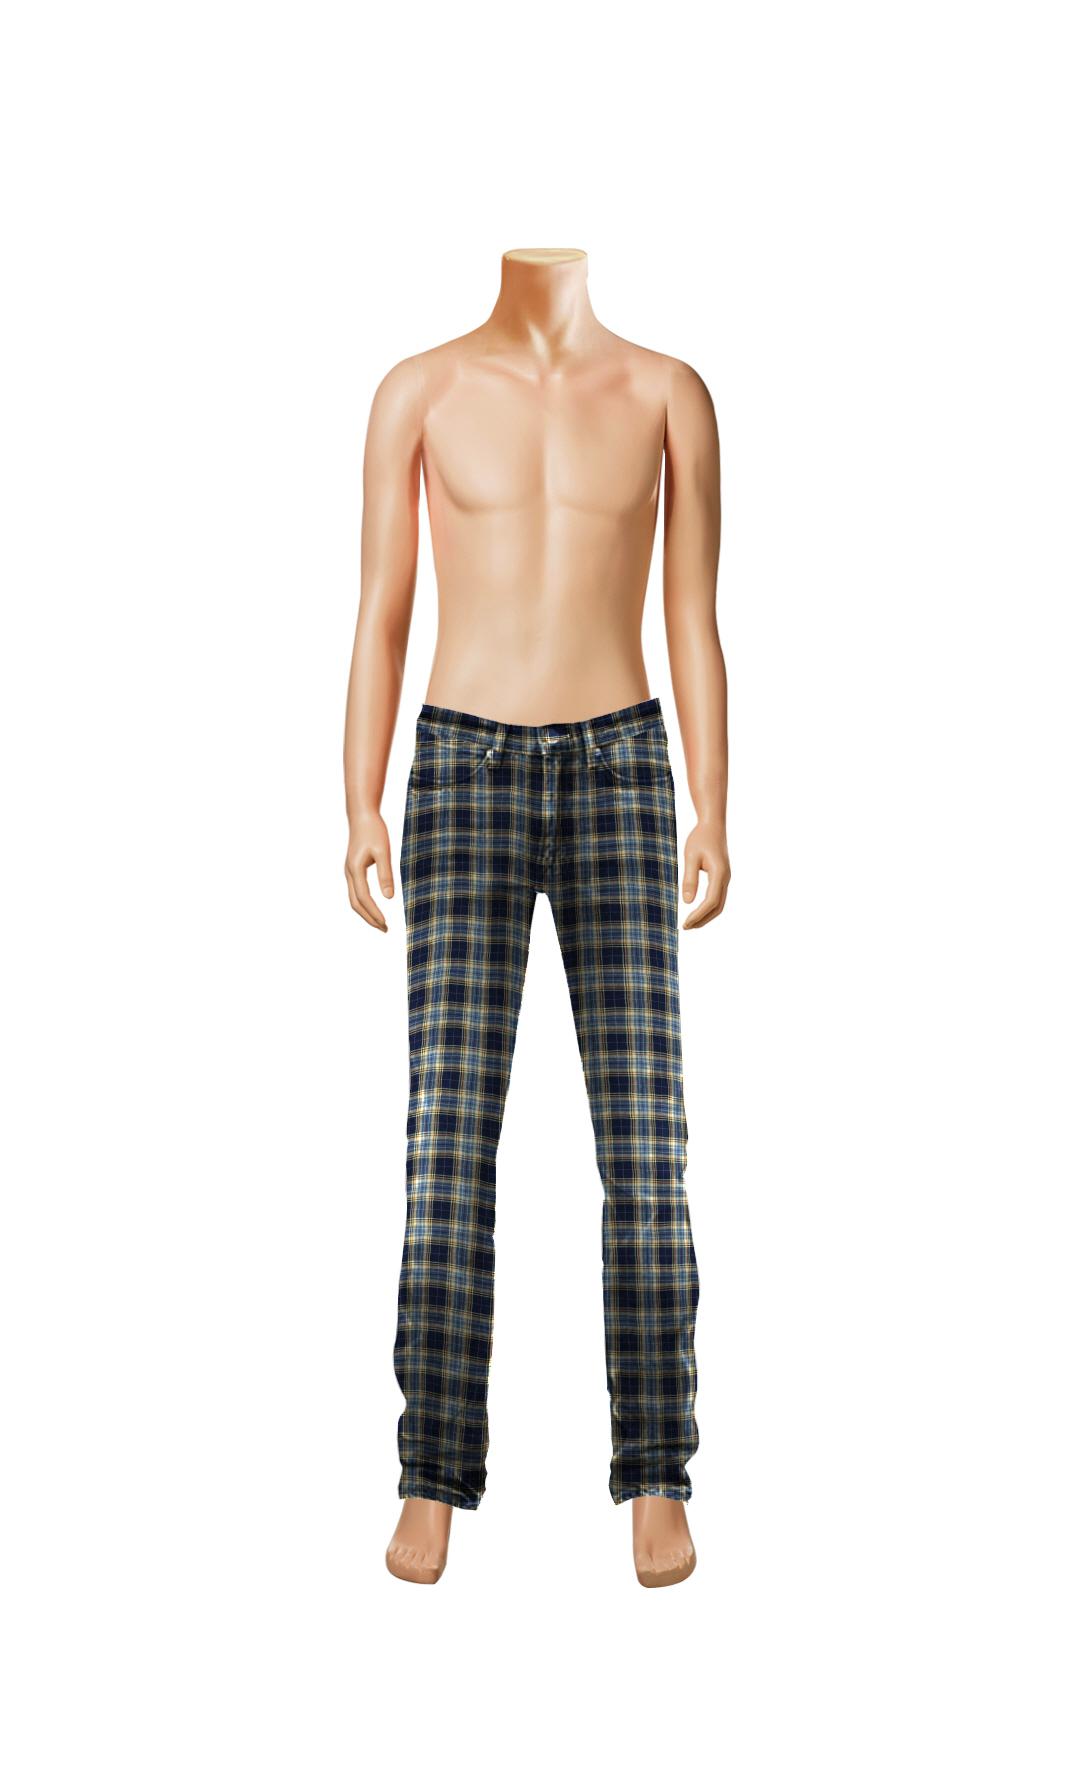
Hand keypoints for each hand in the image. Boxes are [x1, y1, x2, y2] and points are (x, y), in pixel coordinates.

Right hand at [345, 812, 394, 930]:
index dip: (374, 913)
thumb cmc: (374, 831)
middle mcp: (349, 872)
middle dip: (369, 918)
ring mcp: (349, 871)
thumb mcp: (383, 851)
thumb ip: (385, 874)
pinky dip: (364, 903)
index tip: (386, 924)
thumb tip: (389, 898)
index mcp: (355, 869)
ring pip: (354, 899)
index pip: (364, 898)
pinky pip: (355, 892)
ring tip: (381, 923)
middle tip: (385, 929)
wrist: (362, 815)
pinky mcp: (352, 869)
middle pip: (355, 903)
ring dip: (366, 913)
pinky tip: (374, 907)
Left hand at [682, 823, 730, 928]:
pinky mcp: (722, 877)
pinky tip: (697, 911)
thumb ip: (689, 879)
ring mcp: (725, 878)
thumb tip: (687, 902)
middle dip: (702, 920)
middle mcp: (725, 878)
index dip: (698, 915)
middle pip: (717, 907)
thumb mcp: (690, 857)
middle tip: (685, 927)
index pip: (710, 902)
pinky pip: (718, 897)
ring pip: (719, 904)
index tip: (685, 923)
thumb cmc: (700, 838)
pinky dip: (708, 908)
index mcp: (719, 874)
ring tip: (690, 923)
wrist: (713, 825)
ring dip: (706, 916)